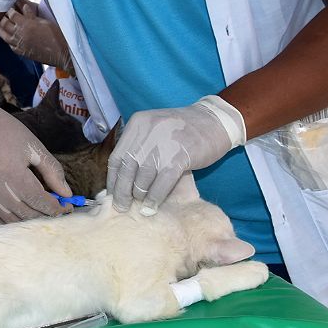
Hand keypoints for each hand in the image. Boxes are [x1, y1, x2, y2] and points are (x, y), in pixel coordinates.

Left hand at [0, 0, 70, 69]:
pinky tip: (7, 37)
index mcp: (26, 24)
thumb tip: (24, 8)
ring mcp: (20, 45)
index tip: (7, 4)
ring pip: (4, 35)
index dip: (9, 8)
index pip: (12, 14)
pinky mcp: (22, 53)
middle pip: (4, 24)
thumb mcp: (44, 21)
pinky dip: (7, 40)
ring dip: (0, 28)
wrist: (60, 54)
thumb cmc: (56, 36)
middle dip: (1, 17)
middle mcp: (20, 34)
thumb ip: (31, 15)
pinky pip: (10, 45)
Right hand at [0, 90, 71, 222]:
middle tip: (57, 209)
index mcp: (13, 173)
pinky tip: (23, 211)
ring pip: (12, 220)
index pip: (39, 201)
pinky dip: (12, 219)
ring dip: (29, 219)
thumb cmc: (6, 132)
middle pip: (27, 214)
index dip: (56, 208)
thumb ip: (52, 171)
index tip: (68, 207)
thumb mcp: (34, 147)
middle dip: (45, 214)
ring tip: (41, 210)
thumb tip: (66, 194)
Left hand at [107, 96, 246, 215]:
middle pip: (126, 169)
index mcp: (138, 124)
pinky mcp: (179, 156)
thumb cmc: (184, 130)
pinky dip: (154, 198)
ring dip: (139, 195)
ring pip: (143, 177)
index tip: (112, 194)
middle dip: (122, 191)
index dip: (113, 179)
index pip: (117, 157)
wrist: (215, 121)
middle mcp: (147, 132)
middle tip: (121, 206)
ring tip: (139, 206)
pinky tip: (152, 206)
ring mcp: (163, 144)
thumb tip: (121, 176)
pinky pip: (161, 183)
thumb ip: (139, 146)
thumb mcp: (155, 128)